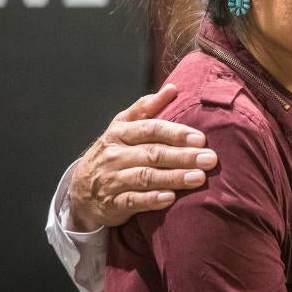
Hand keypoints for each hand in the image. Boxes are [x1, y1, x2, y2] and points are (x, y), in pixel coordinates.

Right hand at [67, 84, 217, 230]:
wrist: (81, 187)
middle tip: (210, 159)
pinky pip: (133, 201)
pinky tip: (171, 198)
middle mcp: (115, 155)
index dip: (175, 133)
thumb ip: (147, 108)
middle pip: (152, 153)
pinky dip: (152, 200)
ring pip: (145, 177)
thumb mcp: (124, 126)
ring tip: (199, 178)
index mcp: (120, 132)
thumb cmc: (114, 151)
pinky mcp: (112, 203)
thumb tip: (172, 88)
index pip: (151, 129)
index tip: (200, 138)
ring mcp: (112, 179)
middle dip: (183, 156)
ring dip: (173, 177)